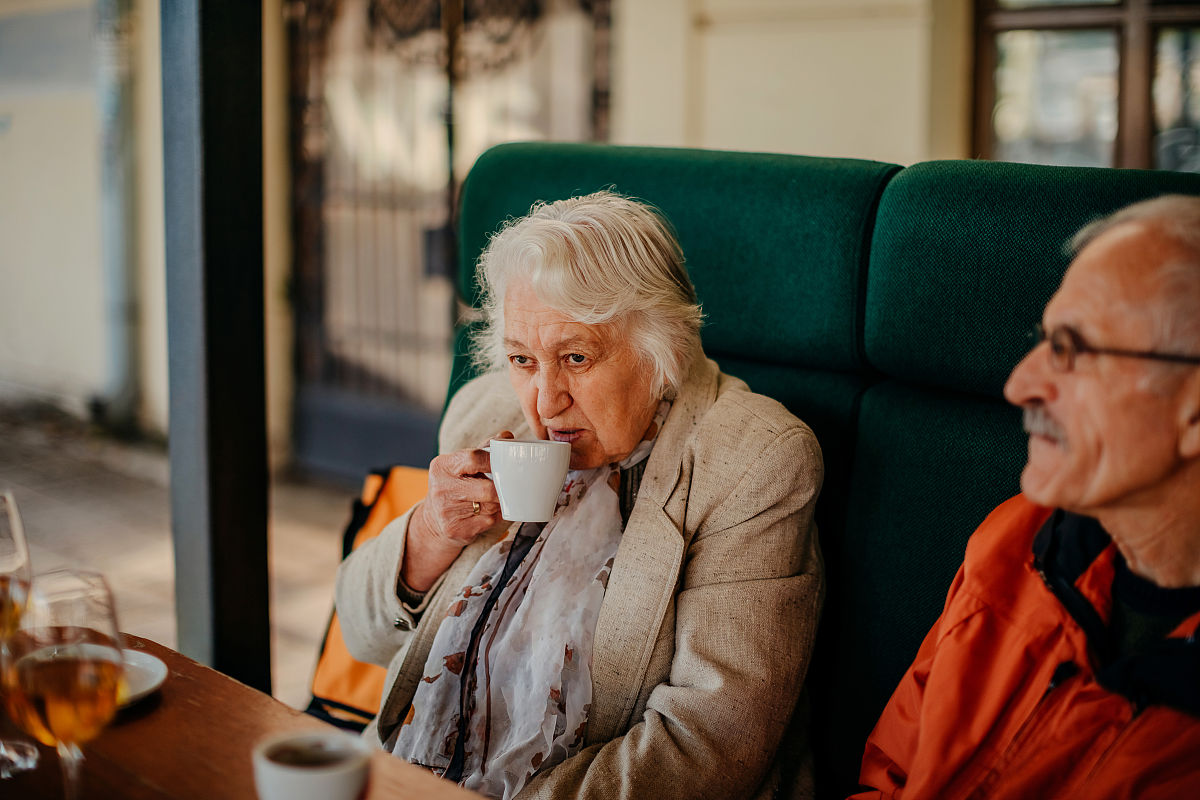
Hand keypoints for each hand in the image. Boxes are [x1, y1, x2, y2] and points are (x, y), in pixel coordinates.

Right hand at [402, 431, 512, 591]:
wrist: (434, 520)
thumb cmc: (455, 485)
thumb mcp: (462, 465)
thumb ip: (484, 450)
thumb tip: (507, 436)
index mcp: (442, 466)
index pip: (473, 458)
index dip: (493, 460)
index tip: (506, 463)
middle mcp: (441, 488)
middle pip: (486, 488)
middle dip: (501, 488)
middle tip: (509, 486)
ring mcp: (446, 511)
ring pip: (489, 506)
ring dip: (499, 503)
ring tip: (497, 499)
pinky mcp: (455, 529)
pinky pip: (488, 521)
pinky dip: (495, 517)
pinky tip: (489, 512)